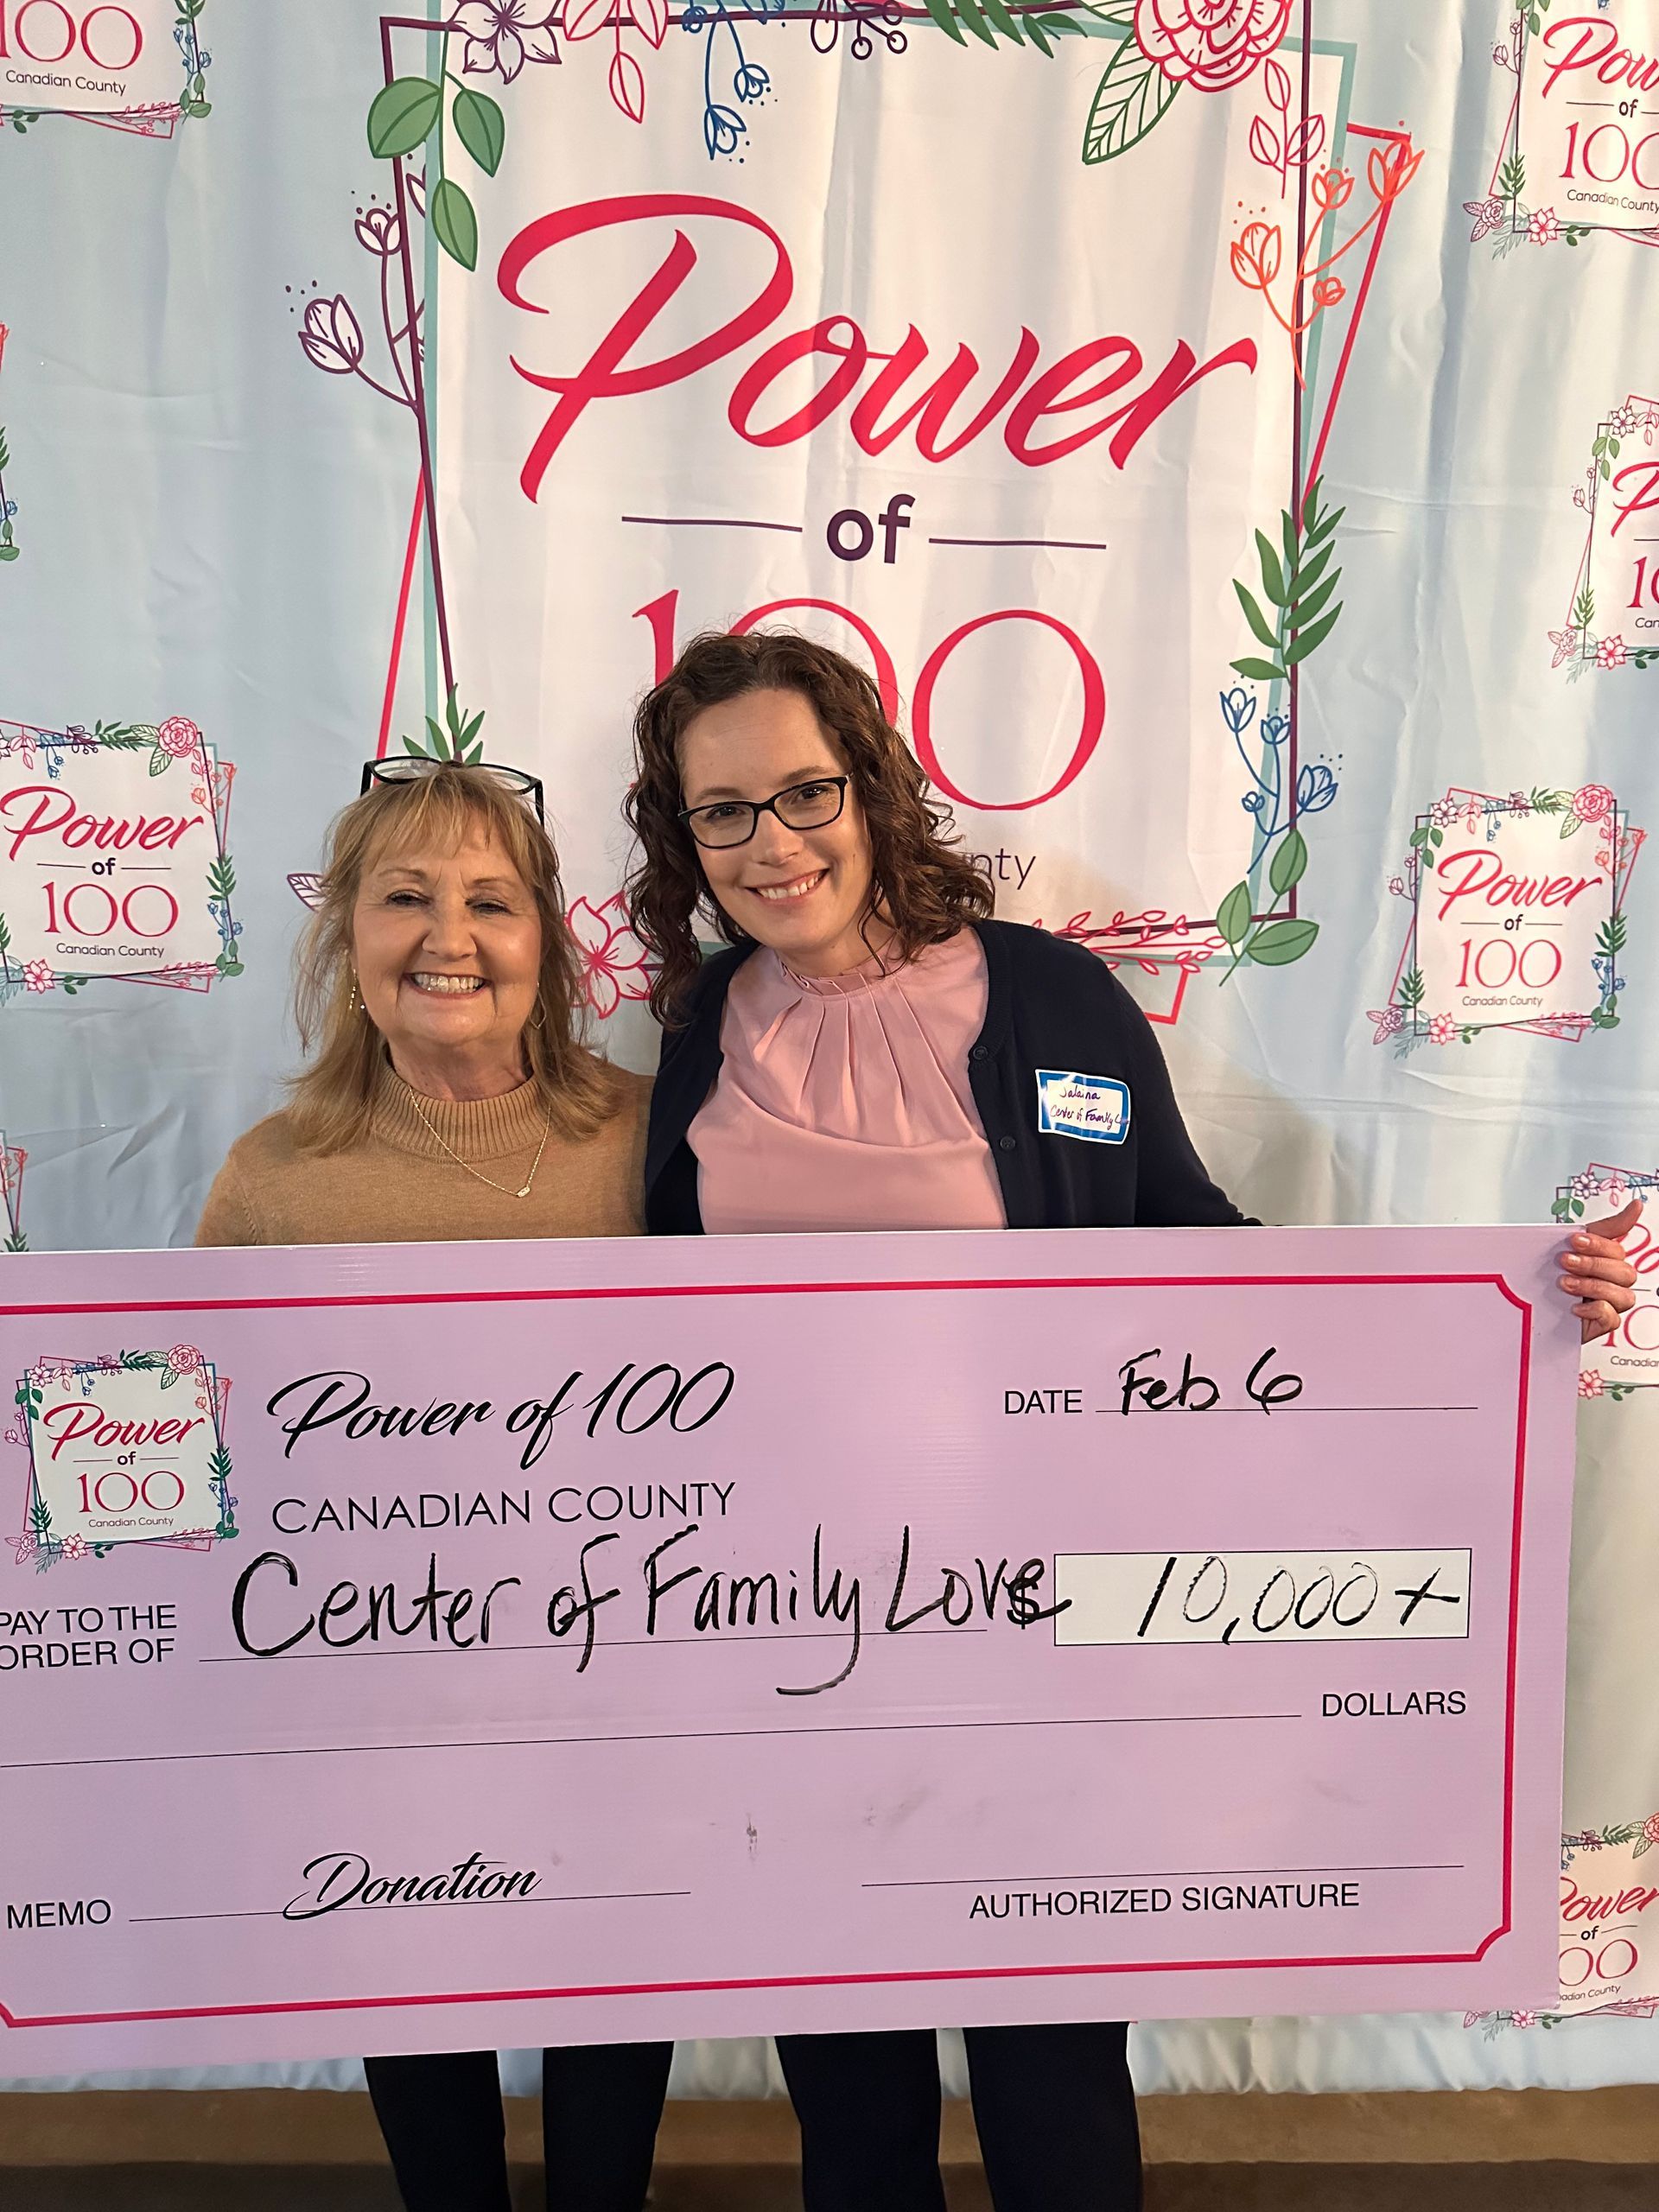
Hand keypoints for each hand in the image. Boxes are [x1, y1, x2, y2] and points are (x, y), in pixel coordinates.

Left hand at [1560, 1197, 1640, 1343]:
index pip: (1617, 1248)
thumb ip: (1608, 1227)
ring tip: (1565, 1284)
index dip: (1598, 1243)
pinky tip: (1575, 1307)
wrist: (1532, 1304)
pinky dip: (1594, 1310)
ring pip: (1622, 1295)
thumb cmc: (1556, 1272)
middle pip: (1623, 1271)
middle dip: (1592, 1265)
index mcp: (1609, 1260)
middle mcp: (1614, 1281)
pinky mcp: (1603, 1323)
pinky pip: (1611, 1318)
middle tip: (1565, 1261)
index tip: (1575, 1239)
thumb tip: (1637, 1205)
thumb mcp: (1574, 1244)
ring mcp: (1611, 1303)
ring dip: (1592, 1287)